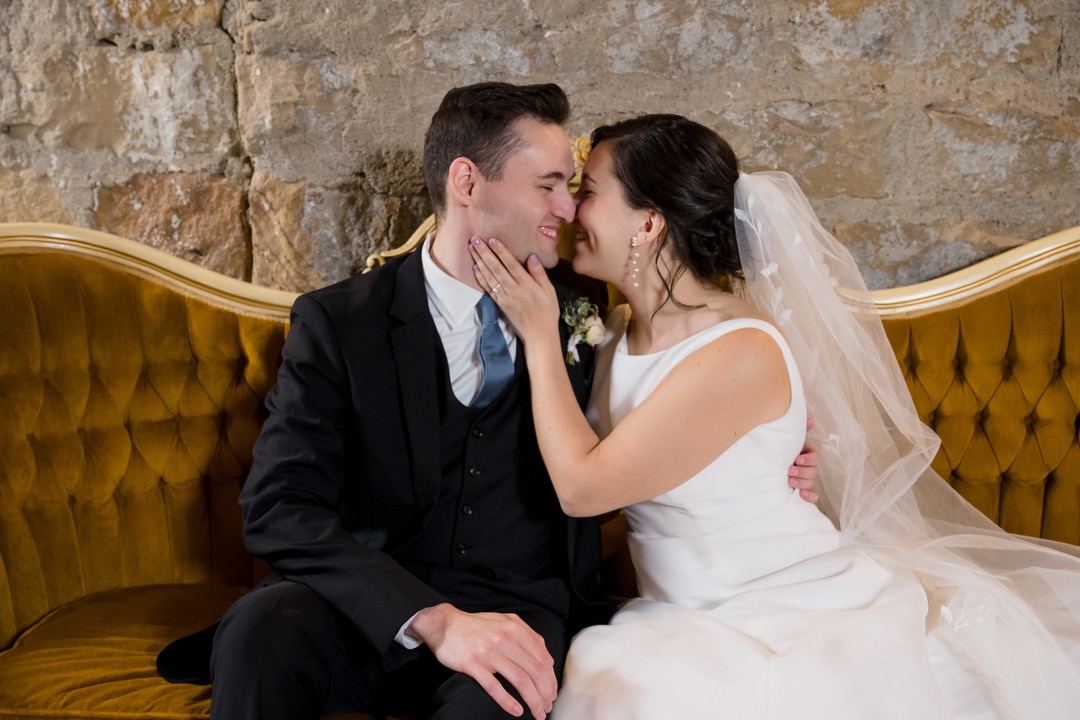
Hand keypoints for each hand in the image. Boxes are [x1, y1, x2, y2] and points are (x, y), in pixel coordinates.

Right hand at [407, 603, 556, 718]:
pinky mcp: (472, 664)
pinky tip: (517, 711)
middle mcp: (504, 638)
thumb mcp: (505, 622)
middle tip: (547, 707)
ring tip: (537, 713)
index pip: (542, 658)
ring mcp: (488, 651)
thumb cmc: (477, 626)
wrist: (445, 625)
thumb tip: (548, 660)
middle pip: (534, 671)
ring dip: (533, 700)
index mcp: (515, 628)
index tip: (551, 693)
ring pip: (520, 680)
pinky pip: (494, 686)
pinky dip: (508, 701)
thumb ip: (528, 636)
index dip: (551, 680)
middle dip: (545, 693)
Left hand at [469, 237, 559, 346]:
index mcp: (527, 285)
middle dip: (485, 253)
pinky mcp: (499, 304)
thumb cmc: (547, 311)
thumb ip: (539, 274)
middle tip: (475, 239)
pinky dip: (481, 278)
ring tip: (472, 249)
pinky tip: (475, 268)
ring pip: (490, 277)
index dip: (501, 252)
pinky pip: (488, 289)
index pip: (511, 264)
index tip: (492, 240)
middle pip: (496, 268)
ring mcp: (505, 298)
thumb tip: (531, 256)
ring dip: (479, 262)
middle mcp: (514, 290)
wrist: (539, 335)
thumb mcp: (550, 291)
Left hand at [789, 417, 819, 502]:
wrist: (768, 464)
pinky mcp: (802, 491)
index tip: (797, 459)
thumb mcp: (789, 440)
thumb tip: (811, 420)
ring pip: (810, 483)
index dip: (808, 459)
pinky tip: (802, 495)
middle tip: (790, 471)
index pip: (815, 458)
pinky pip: (812, 496)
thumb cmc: (781, 451)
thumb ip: (800, 430)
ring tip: (789, 481)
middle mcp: (808, 468)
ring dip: (801, 483)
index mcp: (808, 456)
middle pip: (813, 472)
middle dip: (802, 472)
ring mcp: (805, 480)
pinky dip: (809, 497)